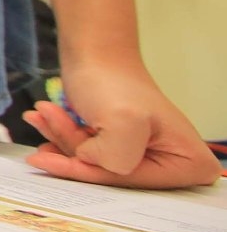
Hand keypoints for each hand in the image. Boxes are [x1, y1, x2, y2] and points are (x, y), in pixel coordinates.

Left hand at [24, 59, 220, 189]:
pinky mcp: (125, 144)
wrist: (97, 49)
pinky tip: (43, 119)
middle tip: (41, 129)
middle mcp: (176, 164)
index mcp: (191, 164)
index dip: (89, 169)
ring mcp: (149, 154)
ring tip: (41, 114)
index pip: (132, 182)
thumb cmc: (114, 80)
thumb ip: (117, 157)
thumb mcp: (123, 121)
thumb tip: (90, 162)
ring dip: (62, 138)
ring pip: (94, 162)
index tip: (48, 155)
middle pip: (111, 173)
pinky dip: (62, 136)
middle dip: (71, 150)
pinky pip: (88, 152)